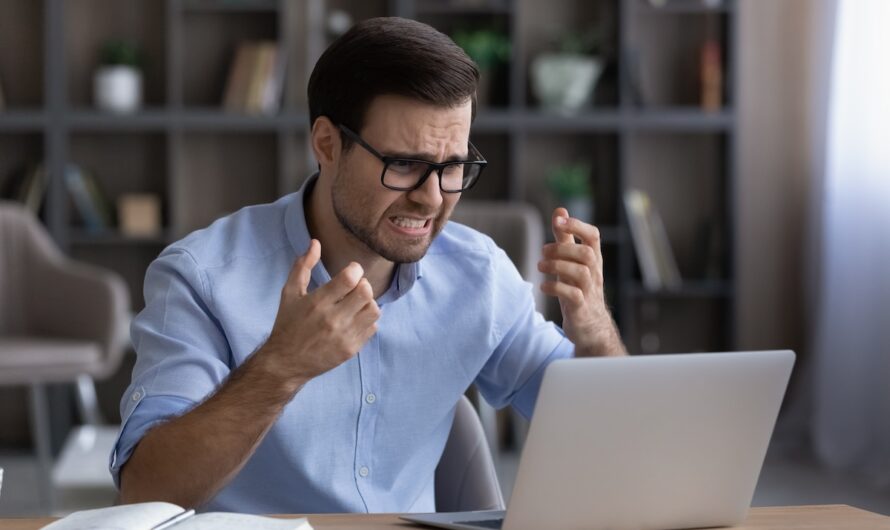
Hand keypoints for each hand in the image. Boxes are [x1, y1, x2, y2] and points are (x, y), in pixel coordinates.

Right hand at [263, 239, 380, 382]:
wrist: (286, 362)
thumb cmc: (287, 324)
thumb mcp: (290, 293)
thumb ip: (303, 266)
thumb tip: (315, 243)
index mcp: (318, 302)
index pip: (350, 278)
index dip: (355, 270)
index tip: (350, 271)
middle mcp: (333, 319)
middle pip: (366, 292)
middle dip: (363, 285)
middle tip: (354, 287)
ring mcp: (344, 336)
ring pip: (374, 310)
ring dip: (367, 302)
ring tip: (355, 304)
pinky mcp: (351, 349)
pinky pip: (372, 327)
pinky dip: (367, 320)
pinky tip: (354, 319)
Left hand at [538, 208, 625, 356]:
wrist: (591, 327)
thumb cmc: (579, 289)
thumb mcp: (571, 261)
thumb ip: (565, 237)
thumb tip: (560, 210)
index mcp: (593, 259)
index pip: (593, 236)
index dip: (577, 225)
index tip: (558, 220)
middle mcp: (594, 273)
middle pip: (586, 253)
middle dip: (562, 248)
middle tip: (543, 251)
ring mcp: (589, 291)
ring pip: (580, 273)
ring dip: (557, 266)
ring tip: (540, 266)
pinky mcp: (581, 308)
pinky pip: (572, 295)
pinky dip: (556, 288)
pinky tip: (544, 286)